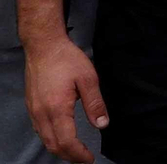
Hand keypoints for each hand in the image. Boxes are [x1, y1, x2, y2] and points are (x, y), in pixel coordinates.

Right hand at [25, 37, 106, 163]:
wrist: (44, 47)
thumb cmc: (67, 59)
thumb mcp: (88, 78)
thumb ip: (95, 103)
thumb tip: (102, 124)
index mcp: (57, 109)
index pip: (66, 141)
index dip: (79, 154)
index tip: (90, 159)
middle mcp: (42, 114)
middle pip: (53, 145)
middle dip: (69, 156)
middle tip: (84, 159)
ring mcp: (34, 111)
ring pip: (45, 139)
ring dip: (60, 149)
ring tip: (75, 152)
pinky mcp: (32, 106)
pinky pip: (40, 130)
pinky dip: (51, 139)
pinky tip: (61, 136)